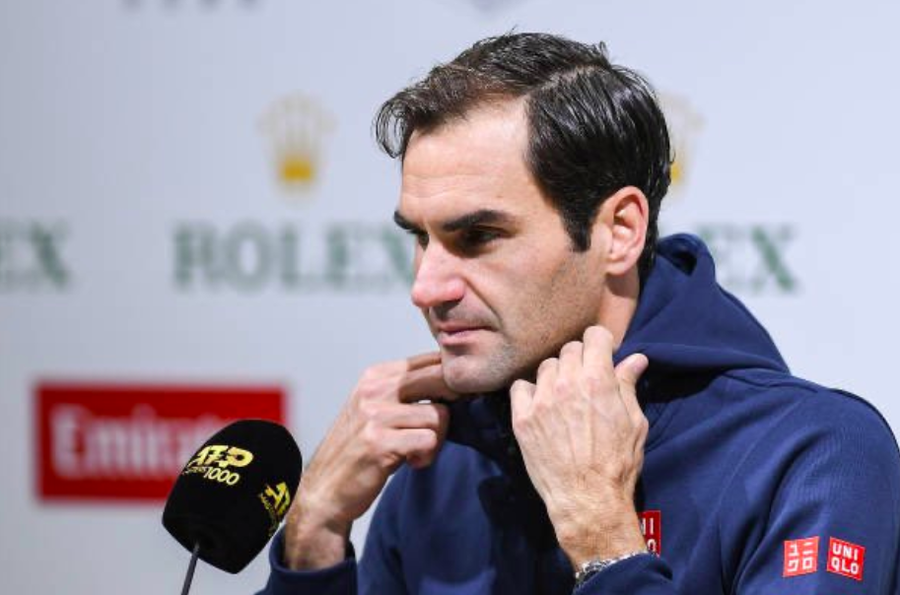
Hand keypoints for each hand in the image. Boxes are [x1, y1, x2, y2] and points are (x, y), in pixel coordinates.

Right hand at [283, 352, 456, 569]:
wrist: (325, 490)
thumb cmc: (358, 450)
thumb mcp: (376, 409)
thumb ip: (407, 391)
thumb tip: (455, 380)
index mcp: (375, 376)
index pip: (430, 360)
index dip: (453, 380)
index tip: (453, 400)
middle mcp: (374, 390)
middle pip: (440, 377)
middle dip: (455, 402)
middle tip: (442, 425)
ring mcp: (375, 416)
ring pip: (439, 415)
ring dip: (437, 439)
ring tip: (417, 452)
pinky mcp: (380, 443)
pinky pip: (429, 441)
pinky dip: (427, 456)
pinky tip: (412, 463)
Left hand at [510, 326, 649, 566]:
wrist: (587, 499)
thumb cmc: (617, 463)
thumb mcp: (634, 422)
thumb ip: (628, 386)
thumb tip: (635, 358)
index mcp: (598, 380)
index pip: (593, 335)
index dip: (600, 343)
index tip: (602, 355)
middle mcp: (567, 383)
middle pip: (569, 349)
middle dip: (580, 360)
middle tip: (586, 381)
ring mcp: (541, 400)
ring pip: (546, 367)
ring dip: (557, 376)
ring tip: (564, 398)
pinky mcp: (522, 418)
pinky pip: (520, 387)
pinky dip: (530, 392)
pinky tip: (541, 406)